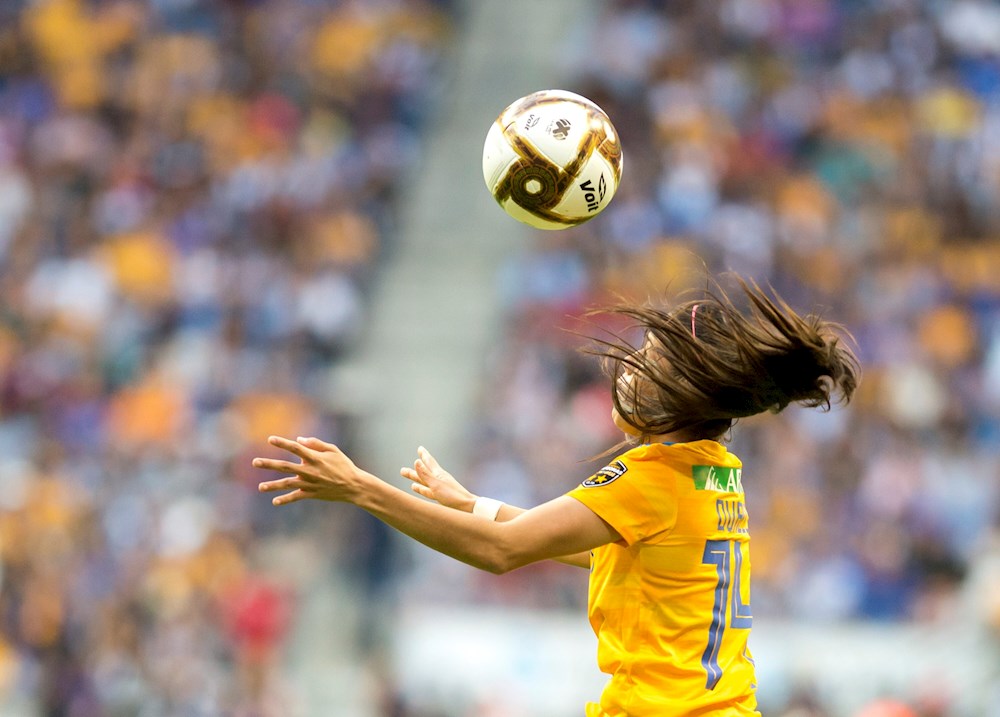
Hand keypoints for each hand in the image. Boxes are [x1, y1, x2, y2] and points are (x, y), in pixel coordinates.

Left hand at [254, 436, 368, 505]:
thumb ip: (316, 444)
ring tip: (260, 487)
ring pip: (288, 484)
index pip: (295, 448)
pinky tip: (275, 501)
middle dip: (269, 464)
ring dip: (273, 485)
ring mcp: (310, 484)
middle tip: (255, 462)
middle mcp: (310, 470)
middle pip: (285, 466)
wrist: (353, 486)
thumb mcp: (333, 450)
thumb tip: (299, 440)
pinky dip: (286, 499)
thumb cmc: (344, 465)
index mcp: (315, 458)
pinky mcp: (312, 494)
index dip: (282, 443)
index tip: (270, 439)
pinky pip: (296, 497)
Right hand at [400, 446, 475, 511]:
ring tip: (408, 477)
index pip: (429, 462)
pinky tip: (415, 488)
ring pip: (424, 482)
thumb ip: (425, 475)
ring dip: (416, 479)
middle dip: (414, 470)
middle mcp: (439, 479)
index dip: (424, 455)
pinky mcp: (440, 496)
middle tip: (403, 469)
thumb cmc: (453, 496)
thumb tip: (416, 462)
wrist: (467, 507)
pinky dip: (421, 488)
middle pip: (424, 473)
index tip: (420, 448)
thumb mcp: (437, 485)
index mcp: (439, 474)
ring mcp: (439, 488)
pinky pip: (427, 491)